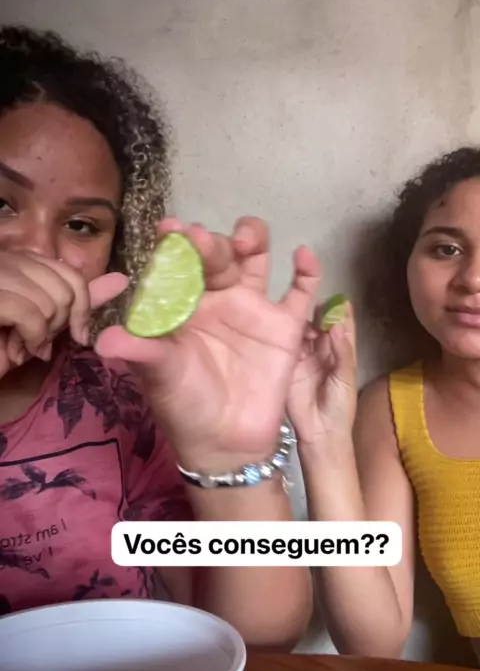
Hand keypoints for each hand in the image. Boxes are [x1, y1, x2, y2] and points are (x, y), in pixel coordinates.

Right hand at [0, 251, 126, 377]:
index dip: (80, 307)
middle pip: (63, 288)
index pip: (70, 274)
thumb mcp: (45, 321)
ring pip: (49, 302)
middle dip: (57, 325)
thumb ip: (78, 300)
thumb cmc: (0, 345)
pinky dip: (30, 338)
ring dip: (41, 335)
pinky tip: (16, 349)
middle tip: (35, 341)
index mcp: (18, 259)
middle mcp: (3, 258)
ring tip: (20, 345)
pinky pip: (30, 313)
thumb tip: (121, 280)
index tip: (75, 334)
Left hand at [95, 217, 319, 471]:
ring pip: (255, 260)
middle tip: (200, 239)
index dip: (174, 243)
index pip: (178, 264)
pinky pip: (301, 293)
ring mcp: (253, 307)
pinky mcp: (285, 326)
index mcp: (183, 304)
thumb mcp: (159, 376)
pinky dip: (307, 273)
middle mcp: (217, 297)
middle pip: (217, 255)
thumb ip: (139, 352)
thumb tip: (104, 342)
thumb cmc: (184, 404)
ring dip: (253, 239)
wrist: (225, 442)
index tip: (169, 228)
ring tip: (247, 238)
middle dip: (210, 243)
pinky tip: (303, 256)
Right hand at [287, 302, 356, 446]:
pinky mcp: (288, 366)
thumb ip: (342, 352)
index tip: (341, 299)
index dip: (342, 315)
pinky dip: (290, 336)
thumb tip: (335, 325)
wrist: (320, 434)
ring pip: (305, 335)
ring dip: (306, 324)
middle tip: (319, 304)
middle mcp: (322, 353)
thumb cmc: (339, 408)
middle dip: (321, 314)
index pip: (342, 330)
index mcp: (340, 355)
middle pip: (321, 328)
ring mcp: (304, 359)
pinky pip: (289, 347)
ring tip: (307, 319)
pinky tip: (291, 329)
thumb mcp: (345, 378)